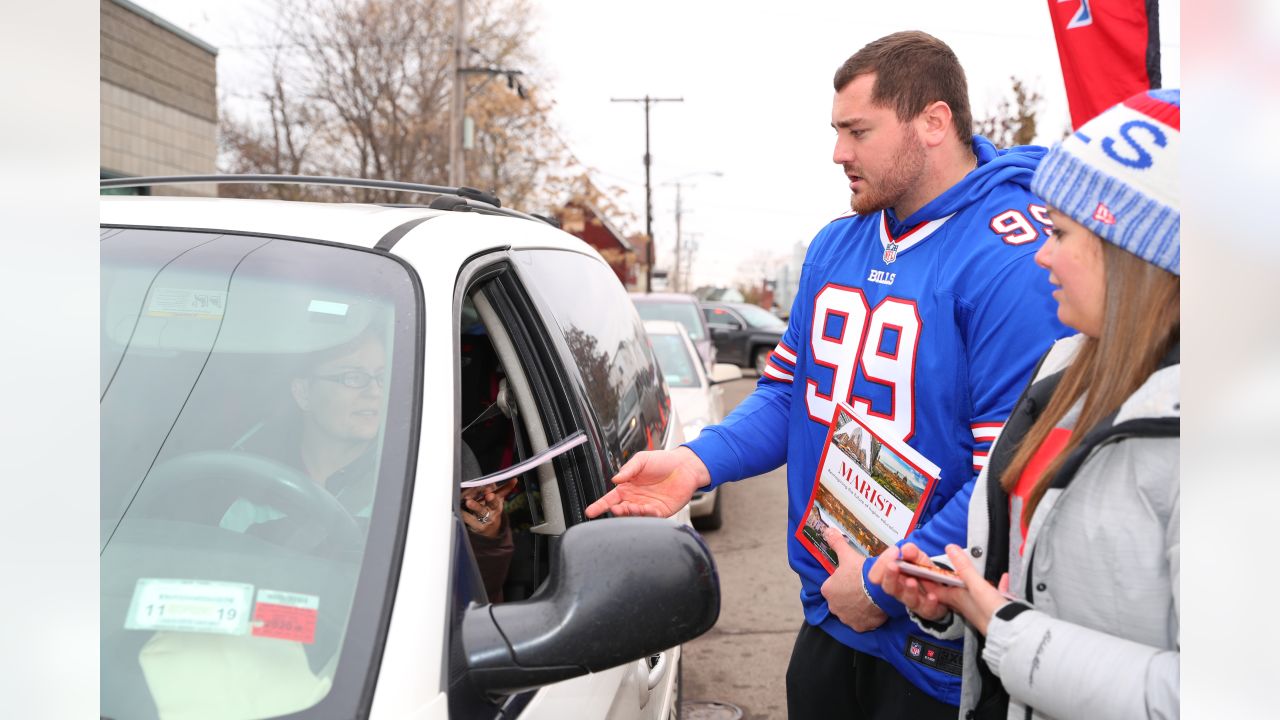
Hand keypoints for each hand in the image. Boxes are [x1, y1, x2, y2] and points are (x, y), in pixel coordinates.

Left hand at [462, 484, 505, 538]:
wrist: (490, 530)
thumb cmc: (491, 510)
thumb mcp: (498, 500)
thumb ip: (504, 489)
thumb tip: (514, 480)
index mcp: (498, 502)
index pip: (500, 495)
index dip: (499, 491)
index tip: (492, 487)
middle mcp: (493, 511)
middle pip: (493, 504)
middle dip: (491, 499)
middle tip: (488, 494)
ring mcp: (486, 519)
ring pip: (480, 512)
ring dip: (475, 506)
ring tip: (469, 501)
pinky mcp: (477, 527)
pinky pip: (469, 519)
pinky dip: (464, 513)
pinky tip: (460, 508)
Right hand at [584, 447, 709, 518]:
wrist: (685, 466)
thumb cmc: (663, 461)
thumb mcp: (642, 459)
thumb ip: (628, 469)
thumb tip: (615, 479)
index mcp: (628, 487)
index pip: (610, 499)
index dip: (599, 505)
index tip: (590, 511)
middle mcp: (635, 499)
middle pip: (620, 510)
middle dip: (617, 511)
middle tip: (616, 508)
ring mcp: (647, 506)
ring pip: (634, 516)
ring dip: (631, 513)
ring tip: (633, 507)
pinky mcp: (660, 512)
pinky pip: (651, 517)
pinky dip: (647, 515)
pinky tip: (647, 509)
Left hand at [819, 527, 886, 631]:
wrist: (879, 591)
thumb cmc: (861, 573)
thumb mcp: (848, 555)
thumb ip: (836, 543)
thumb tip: (827, 530)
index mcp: (827, 590)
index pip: (832, 585)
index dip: (843, 581)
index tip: (853, 578)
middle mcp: (833, 606)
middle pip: (840, 600)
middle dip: (849, 595)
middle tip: (862, 588)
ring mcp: (846, 618)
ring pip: (850, 612)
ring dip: (856, 607)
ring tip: (868, 598)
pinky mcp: (859, 627)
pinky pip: (861, 622)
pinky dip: (865, 617)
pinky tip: (873, 609)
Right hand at [867, 542, 950, 621]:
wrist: (940, 590)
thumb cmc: (923, 572)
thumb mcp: (918, 559)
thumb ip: (912, 552)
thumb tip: (905, 549)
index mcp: (892, 577)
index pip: (876, 575)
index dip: (881, 564)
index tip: (893, 551)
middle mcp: (899, 591)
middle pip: (889, 588)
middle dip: (890, 577)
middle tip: (892, 566)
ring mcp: (913, 601)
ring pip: (907, 599)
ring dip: (909, 590)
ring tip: (912, 581)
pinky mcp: (927, 610)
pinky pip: (927, 610)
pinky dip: (929, 604)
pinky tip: (932, 596)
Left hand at [931, 544, 1011, 635]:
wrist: (1011, 632)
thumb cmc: (990, 612)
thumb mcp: (975, 584)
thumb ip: (963, 566)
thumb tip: (951, 548)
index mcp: (955, 597)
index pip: (934, 586)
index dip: (924, 577)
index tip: (917, 567)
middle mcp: (963, 603)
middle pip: (950, 588)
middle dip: (946, 577)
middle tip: (943, 566)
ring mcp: (977, 606)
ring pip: (970, 590)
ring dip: (970, 580)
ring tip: (971, 571)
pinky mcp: (992, 608)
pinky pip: (991, 594)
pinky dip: (997, 585)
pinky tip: (1004, 579)